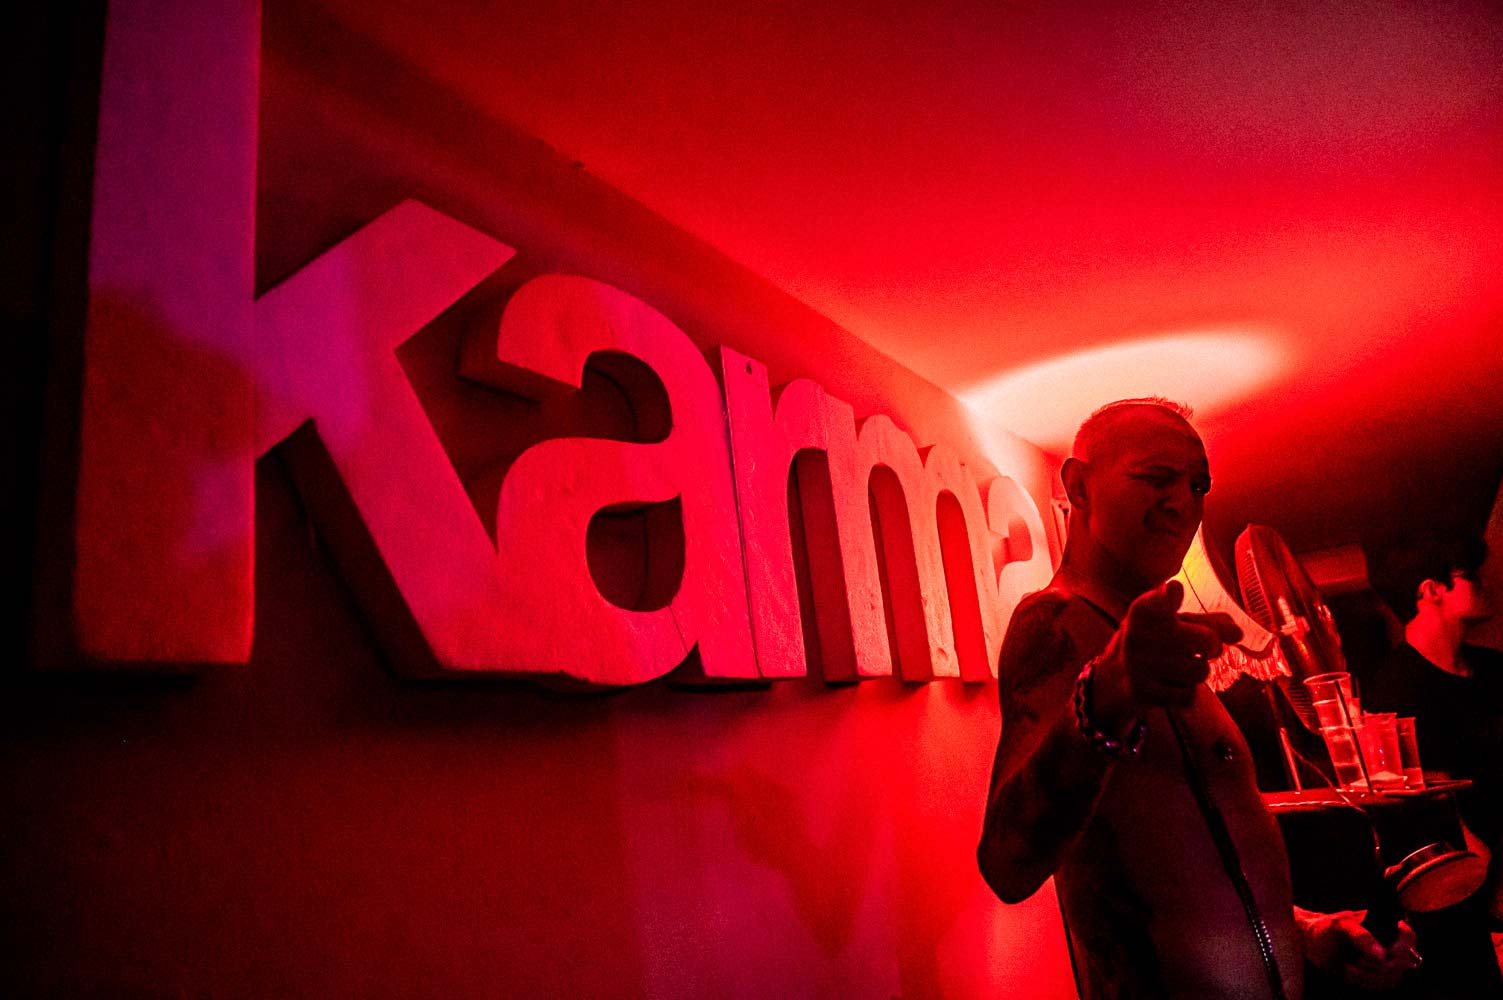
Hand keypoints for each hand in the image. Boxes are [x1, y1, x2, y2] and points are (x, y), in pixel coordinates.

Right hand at [1093, 580, 1241, 722]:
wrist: (1114, 675)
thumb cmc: (1155, 640)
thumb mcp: (1174, 622)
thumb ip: (1209, 622)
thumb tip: (1239, 633)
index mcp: (1145, 609)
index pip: (1160, 600)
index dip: (1169, 596)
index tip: (1174, 590)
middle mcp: (1138, 634)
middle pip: (1206, 640)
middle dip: (1213, 646)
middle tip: (1204, 647)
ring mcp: (1139, 664)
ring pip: (1200, 671)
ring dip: (1198, 670)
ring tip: (1181, 665)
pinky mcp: (1142, 691)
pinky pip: (1187, 695)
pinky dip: (1184, 691)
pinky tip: (1168, 683)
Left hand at [1298, 907, 1420, 990]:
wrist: (1313, 944)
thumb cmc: (1327, 928)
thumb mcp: (1340, 926)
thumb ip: (1361, 936)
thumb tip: (1382, 955)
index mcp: (1385, 926)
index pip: (1408, 936)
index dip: (1401, 947)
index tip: (1385, 953)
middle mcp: (1389, 944)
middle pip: (1403, 961)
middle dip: (1380, 965)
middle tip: (1358, 960)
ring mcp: (1384, 962)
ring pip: (1393, 977)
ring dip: (1370, 975)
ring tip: (1350, 966)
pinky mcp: (1375, 977)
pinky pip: (1381, 986)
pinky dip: (1365, 982)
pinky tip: (1350, 973)